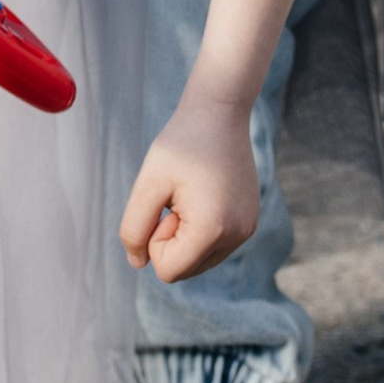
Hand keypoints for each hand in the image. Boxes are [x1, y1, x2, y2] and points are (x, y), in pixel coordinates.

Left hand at [118, 92, 259, 285]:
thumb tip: (138, 263)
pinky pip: (214, 246)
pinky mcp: (249, 222)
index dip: (155, 240)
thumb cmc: (180, 144)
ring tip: (190, 195)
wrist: (219, 112)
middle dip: (170, 239)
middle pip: (185, 270)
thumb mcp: (147, 184)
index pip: (168, 271)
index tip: (165, 204)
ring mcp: (247, 230)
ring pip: (199, 260)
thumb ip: (134, 229)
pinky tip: (203, 194)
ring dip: (185, 235)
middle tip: (176, 198)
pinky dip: (200, 229)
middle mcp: (238, 236)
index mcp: (213, 230)